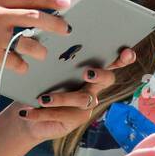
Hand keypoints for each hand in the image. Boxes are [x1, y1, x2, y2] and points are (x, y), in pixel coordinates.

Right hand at [0, 0, 72, 78]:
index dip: (50, 0)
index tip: (67, 2)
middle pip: (34, 16)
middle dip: (55, 23)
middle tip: (66, 30)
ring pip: (29, 41)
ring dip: (40, 49)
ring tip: (43, 54)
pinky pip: (17, 61)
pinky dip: (23, 65)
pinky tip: (22, 67)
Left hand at [10, 47, 136, 141]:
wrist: (29, 113)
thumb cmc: (39, 84)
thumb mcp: (44, 68)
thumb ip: (53, 56)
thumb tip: (47, 35)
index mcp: (90, 70)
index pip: (112, 62)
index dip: (123, 58)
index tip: (126, 52)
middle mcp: (93, 87)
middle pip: (107, 79)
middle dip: (100, 75)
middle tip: (86, 73)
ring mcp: (86, 105)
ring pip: (81, 99)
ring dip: (62, 98)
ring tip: (42, 98)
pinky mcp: (75, 120)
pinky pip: (61, 115)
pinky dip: (42, 113)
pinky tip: (28, 112)